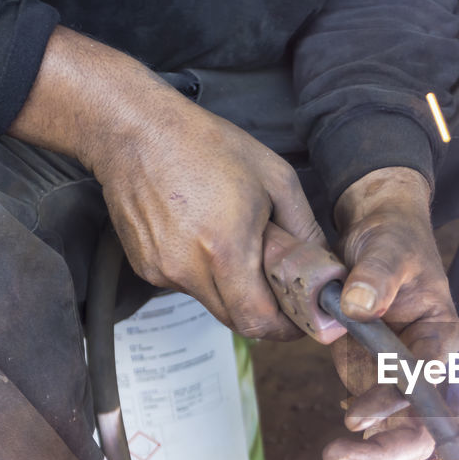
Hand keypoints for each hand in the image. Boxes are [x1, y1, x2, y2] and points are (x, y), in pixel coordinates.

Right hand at [91, 100, 324, 339]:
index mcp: (225, 250)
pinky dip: (205, 274)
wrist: (135, 130)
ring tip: (238, 247)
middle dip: (263, 312)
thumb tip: (323, 266)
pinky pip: (186, 285)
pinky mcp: (145, 266)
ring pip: (211, 303)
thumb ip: (305, 229)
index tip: (300, 320)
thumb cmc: (208, 146)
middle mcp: (188, 269)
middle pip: (235, 319)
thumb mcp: (276, 179)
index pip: (258, 321)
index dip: (284, 329)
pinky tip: (205, 236)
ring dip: (232, 290)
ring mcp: (162, 270)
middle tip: (281, 290)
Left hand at [321, 167, 458, 459]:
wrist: (379, 236)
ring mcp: (402, 379)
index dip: (397, 401)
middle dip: (389, 449)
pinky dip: (370, 457)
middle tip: (341, 457)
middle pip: (423, 423)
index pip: (428, 377)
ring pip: (406, 436)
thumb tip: (356, 305)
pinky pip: (381, 428)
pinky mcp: (376, 382)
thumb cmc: (393, 239)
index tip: (356, 416)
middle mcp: (427, 365)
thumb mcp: (386, 248)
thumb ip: (374, 275)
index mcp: (440, 334)